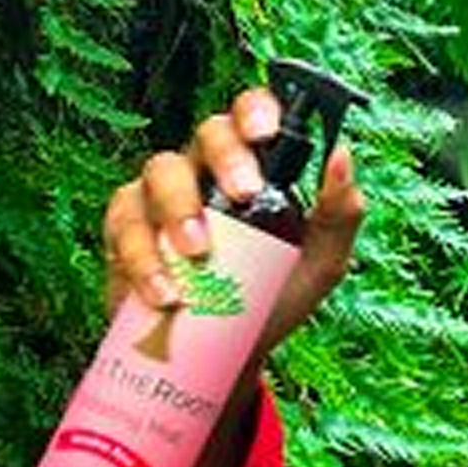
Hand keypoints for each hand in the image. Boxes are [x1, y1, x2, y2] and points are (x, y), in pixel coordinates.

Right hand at [101, 86, 365, 353]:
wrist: (231, 355)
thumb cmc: (274, 297)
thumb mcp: (319, 262)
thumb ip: (339, 215)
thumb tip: (342, 155)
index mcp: (253, 167)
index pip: (251, 117)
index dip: (255, 111)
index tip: (267, 132)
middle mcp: (205, 169)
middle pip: (207, 134)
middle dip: (227, 158)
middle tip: (245, 195)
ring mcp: (161, 196)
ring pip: (160, 172)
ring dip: (179, 209)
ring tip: (199, 252)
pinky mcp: (126, 231)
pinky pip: (125, 225)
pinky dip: (144, 259)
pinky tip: (168, 292)